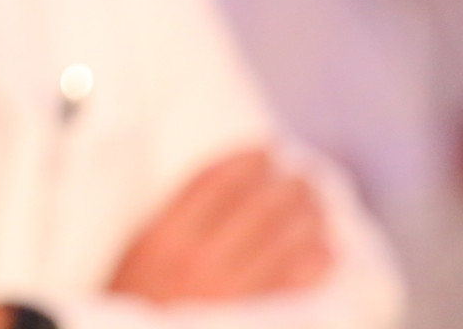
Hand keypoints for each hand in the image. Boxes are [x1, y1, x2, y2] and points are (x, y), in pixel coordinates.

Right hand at [109, 146, 332, 302]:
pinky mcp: (256, 320)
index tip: (265, 149)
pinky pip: (297, 282)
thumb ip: (170, 219)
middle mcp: (200, 260)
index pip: (215, 183)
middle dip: (288, 185)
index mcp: (164, 237)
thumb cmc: (135, 300)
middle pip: (258, 207)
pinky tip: (327, 248)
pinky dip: (318, 260)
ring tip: (317, 204)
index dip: (247, 161)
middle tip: (304, 174)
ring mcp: (231, 292)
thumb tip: (218, 184)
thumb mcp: (136, 252)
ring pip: (286, 240)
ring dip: (309, 216)